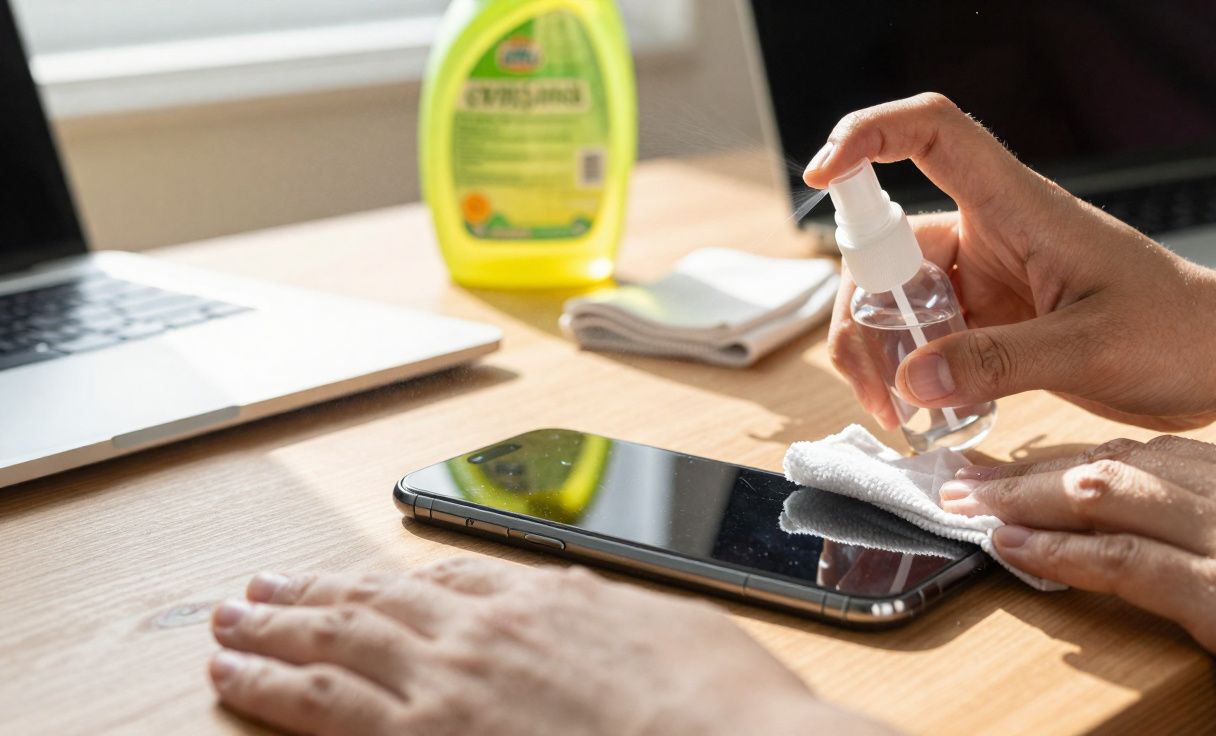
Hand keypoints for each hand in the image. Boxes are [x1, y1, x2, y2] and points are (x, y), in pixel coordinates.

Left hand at [207, 557, 882, 735]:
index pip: (444, 577)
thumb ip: (604, 609)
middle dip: (311, 594)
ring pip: (333, 641)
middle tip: (262, 588)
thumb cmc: (710, 703)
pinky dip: (270, 687)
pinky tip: (236, 678)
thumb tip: (582, 601)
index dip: (389, 579)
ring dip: (273, 628)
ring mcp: (445, 684)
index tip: (361, 580)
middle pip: (372, 600)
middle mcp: (480, 629)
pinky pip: (322, 707)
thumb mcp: (666, 626)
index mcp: (539, 599)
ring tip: (231, 620)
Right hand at [805, 93, 1215, 430]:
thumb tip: (913, 382)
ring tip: (896, 412)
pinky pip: (922, 339)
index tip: (821, 173)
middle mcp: (990, 235)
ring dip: (878, 354)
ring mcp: (985, 281)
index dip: (868, 134)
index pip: (932, 134)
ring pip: (894, 301)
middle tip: (877, 386)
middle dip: (862, 315)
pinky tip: (917, 414)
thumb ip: (1000, 363)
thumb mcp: (1090, 348)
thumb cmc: (1181, 331)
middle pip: (887, 247)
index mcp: (1018, 208)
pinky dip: (906, 375)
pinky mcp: (988, 322)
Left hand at [939, 435, 1215, 713]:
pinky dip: (1056, 552)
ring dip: (1023, 497)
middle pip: (1118, 462)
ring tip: (969, 501)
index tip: (1029, 461)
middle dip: (1033, 467)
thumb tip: (1191, 529)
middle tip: (970, 471)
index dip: (1081, 454)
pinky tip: (1012, 548)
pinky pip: (1120, 562)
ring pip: (1104, 497)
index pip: (1157, 452)